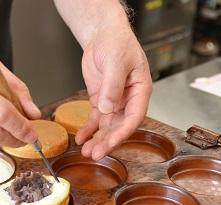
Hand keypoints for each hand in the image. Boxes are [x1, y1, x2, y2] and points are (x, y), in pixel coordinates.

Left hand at [75, 22, 151, 159]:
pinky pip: (95, 119)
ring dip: (97, 139)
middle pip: (120, 126)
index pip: (134, 117)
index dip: (123, 132)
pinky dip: (88, 129)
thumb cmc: (116, 42)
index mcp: (140, 90)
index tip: (111, 142)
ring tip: (87, 152)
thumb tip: (108, 108)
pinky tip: (81, 138)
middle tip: (95, 154)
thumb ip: (112, 86)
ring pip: (107, 126)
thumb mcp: (116, 61)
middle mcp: (128, 100)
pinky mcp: (101, 100)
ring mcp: (114, 101)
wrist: (103, 34)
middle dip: (108, 141)